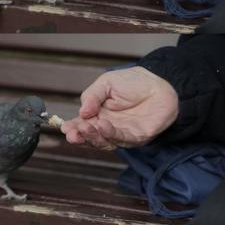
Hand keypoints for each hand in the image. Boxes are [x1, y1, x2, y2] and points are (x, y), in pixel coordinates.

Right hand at [61, 66, 178, 149]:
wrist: (161, 82)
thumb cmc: (134, 82)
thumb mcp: (107, 83)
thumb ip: (92, 95)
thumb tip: (81, 112)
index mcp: (98, 115)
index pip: (82, 125)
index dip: (72, 128)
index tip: (64, 127)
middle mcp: (108, 127)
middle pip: (91, 137)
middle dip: (81, 136)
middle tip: (73, 132)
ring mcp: (122, 134)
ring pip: (105, 141)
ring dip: (94, 136)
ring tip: (87, 126)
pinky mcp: (137, 137)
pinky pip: (122, 139)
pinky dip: (111, 134)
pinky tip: (103, 125)